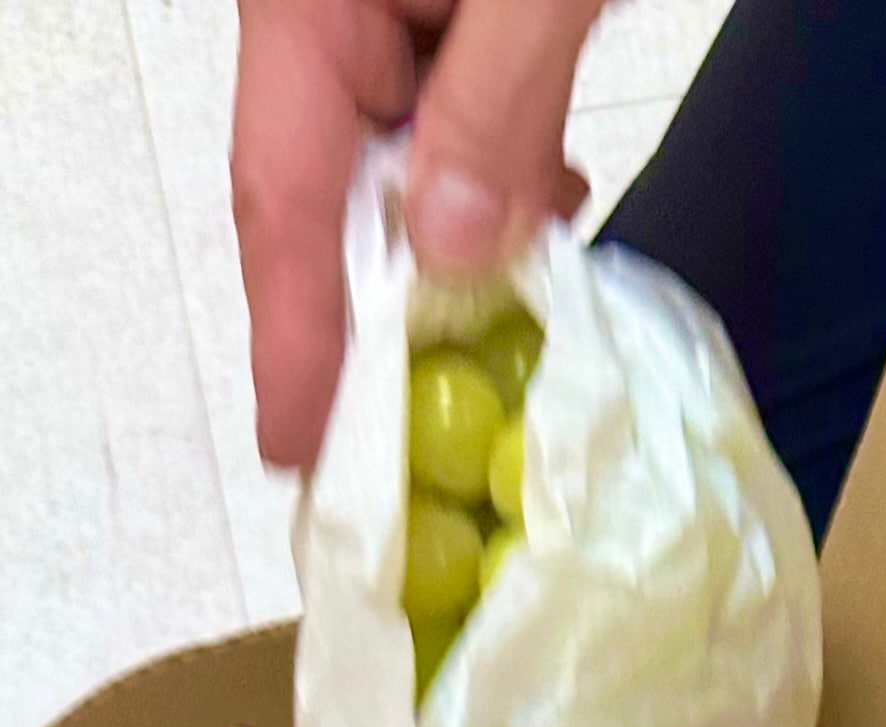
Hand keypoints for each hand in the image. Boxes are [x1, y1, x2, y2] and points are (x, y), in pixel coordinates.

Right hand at [233, 0, 601, 471]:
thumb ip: (493, 105)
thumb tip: (452, 247)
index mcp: (305, 3)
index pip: (284, 200)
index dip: (292, 339)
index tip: (297, 449)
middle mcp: (326, 20)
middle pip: (327, 209)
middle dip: (373, 329)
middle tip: (396, 462)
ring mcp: (380, 21)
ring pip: (397, 184)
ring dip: (452, 272)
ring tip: (492, 360)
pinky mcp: (442, 21)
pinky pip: (451, 138)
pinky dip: (494, 202)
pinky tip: (543, 236)